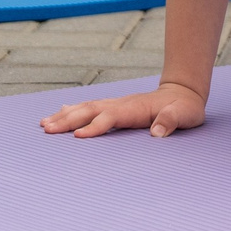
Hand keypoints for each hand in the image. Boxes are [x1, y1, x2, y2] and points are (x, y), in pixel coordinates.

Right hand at [40, 81, 208, 138]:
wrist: (183, 92)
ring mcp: (116, 104)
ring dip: (65, 116)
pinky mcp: (115, 107)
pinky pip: (90, 108)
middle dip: (68, 120)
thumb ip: (171, 121)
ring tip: (44, 124)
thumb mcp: (185, 115)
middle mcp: (121, 104)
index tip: (78, 137)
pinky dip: (73, 110)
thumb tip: (158, 133)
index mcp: (135, 108)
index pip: (111, 117)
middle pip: (90, 110)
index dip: (95, 127)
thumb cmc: (185, 108)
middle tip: (47, 130)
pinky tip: (60, 113)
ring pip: (86, 108)